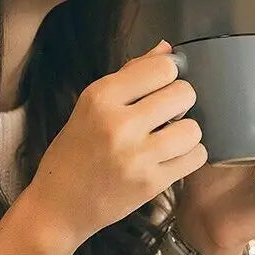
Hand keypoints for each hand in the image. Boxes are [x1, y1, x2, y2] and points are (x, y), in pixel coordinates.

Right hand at [26, 41, 206, 248]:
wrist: (59, 206)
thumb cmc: (74, 153)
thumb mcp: (91, 107)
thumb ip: (130, 76)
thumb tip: (167, 48)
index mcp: (100, 96)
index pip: (162, 67)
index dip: (168, 75)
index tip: (159, 88)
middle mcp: (119, 123)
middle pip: (184, 94)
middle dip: (180, 103)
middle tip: (165, 117)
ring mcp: (137, 156)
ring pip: (194, 129)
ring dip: (187, 133)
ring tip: (169, 140)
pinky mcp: (151, 183)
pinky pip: (195, 158)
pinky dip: (189, 157)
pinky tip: (172, 158)